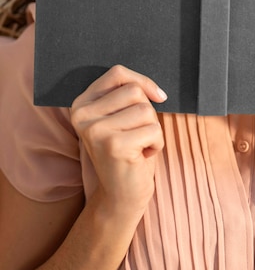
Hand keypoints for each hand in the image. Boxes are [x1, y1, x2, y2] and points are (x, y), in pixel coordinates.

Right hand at [70, 65, 166, 216]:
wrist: (121, 196)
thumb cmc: (127, 151)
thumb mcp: (120, 117)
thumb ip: (127, 96)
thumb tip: (157, 91)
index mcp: (81, 103)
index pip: (117, 73)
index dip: (143, 81)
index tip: (157, 97)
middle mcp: (82, 115)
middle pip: (134, 90)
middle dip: (148, 111)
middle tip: (138, 133)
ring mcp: (96, 130)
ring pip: (145, 110)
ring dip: (153, 129)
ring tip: (139, 145)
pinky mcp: (114, 145)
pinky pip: (153, 130)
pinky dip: (157, 144)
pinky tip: (142, 156)